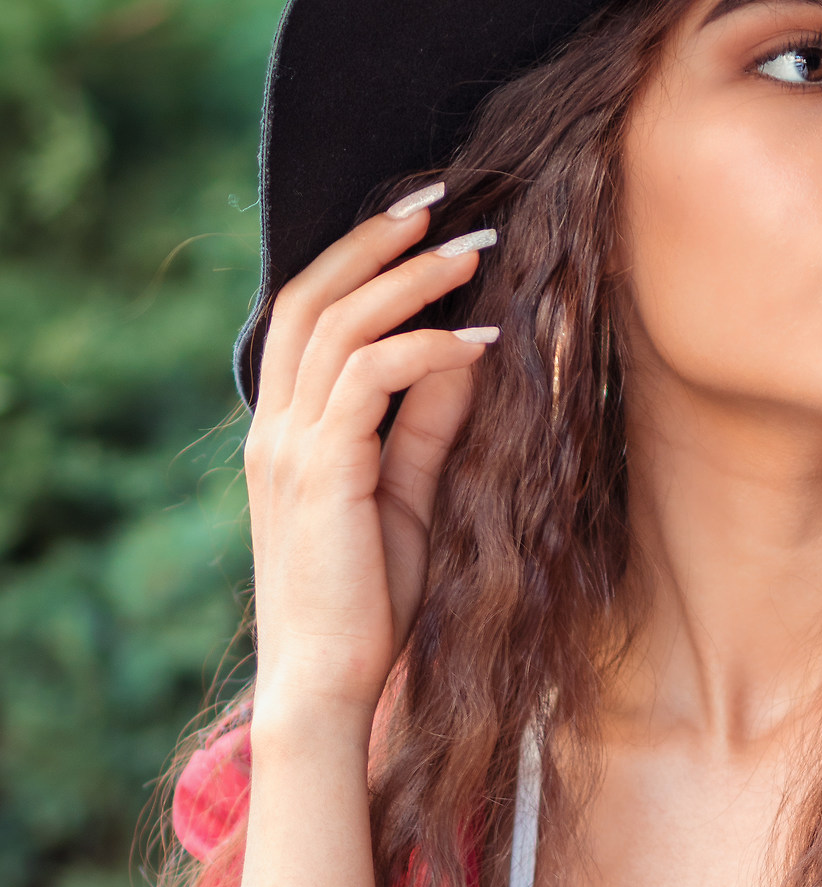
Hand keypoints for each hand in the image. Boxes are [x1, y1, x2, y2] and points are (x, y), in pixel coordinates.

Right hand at [245, 189, 498, 726]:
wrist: (327, 687)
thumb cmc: (370, 609)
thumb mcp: (411, 503)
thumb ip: (429, 429)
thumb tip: (469, 355)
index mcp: (287, 432)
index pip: (310, 315)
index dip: (361, 258)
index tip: (426, 223)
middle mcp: (276, 428)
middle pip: (313, 295)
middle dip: (379, 239)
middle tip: (447, 199)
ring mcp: (290, 446)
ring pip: (339, 322)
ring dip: (411, 278)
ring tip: (475, 250)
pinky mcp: (320, 471)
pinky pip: (368, 378)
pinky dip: (426, 349)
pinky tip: (479, 342)